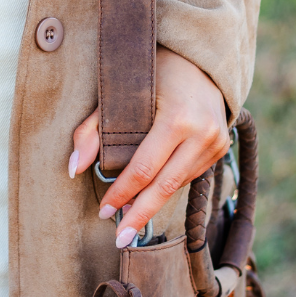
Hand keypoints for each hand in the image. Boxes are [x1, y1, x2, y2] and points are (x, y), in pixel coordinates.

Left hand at [68, 48, 229, 247]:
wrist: (200, 58)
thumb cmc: (152, 69)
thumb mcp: (120, 92)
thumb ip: (92, 129)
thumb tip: (73, 168)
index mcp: (177, 117)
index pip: (144, 168)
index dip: (123, 194)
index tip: (104, 212)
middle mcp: (202, 133)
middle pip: (165, 187)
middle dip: (139, 215)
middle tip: (120, 239)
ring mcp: (216, 142)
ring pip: (178, 185)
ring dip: (153, 203)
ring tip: (130, 220)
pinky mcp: (221, 147)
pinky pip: (190, 176)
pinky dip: (168, 187)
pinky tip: (150, 197)